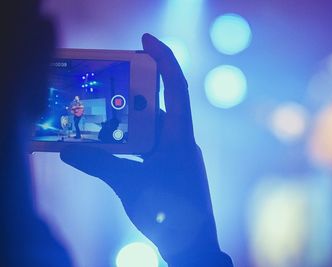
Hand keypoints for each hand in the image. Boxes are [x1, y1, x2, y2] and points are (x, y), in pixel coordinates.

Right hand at [60, 34, 231, 265]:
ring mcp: (178, 152)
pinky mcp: (173, 164)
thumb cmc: (169, 213)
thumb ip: (99, 165)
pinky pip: (153, 142)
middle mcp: (181, 139)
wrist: (192, 242)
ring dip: (132, 118)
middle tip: (110, 80)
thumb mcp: (129, 185)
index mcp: (179, 137)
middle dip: (136, 89)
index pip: (176, 86)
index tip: (146, 39)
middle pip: (160, 102)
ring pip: (154, 125)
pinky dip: (135, 138)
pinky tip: (116, 143)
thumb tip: (69, 151)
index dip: (163, 58)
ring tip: (105, 113)